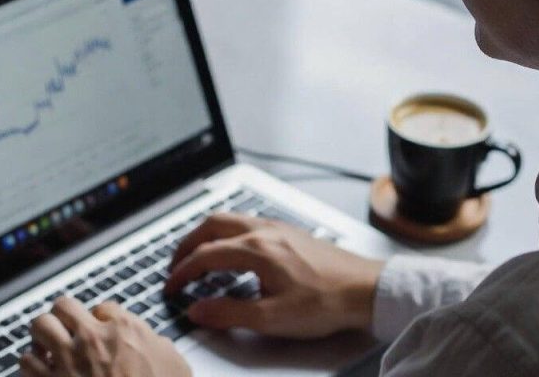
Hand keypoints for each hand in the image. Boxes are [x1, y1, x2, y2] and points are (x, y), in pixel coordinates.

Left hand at [21, 297, 190, 376]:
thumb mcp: (174, 365)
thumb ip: (159, 346)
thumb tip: (153, 341)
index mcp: (124, 330)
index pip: (103, 306)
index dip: (101, 317)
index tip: (101, 326)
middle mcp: (92, 339)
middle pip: (64, 306)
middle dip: (64, 316)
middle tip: (67, 326)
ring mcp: (67, 361)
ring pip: (39, 326)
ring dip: (42, 335)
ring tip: (47, 343)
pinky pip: (25, 361)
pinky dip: (30, 363)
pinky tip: (39, 368)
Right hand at [165, 212, 384, 338]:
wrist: (367, 290)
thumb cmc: (327, 302)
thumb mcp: (273, 318)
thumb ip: (229, 313)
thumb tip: (198, 310)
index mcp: (257, 249)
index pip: (205, 255)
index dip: (182, 272)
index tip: (171, 287)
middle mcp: (265, 230)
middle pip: (212, 226)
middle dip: (187, 244)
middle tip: (175, 265)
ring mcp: (278, 228)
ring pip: (230, 219)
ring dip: (207, 235)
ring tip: (197, 255)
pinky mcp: (290, 232)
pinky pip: (248, 222)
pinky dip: (228, 233)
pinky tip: (233, 251)